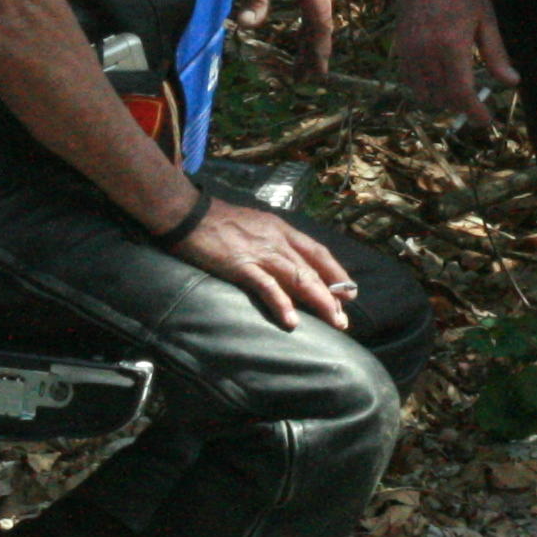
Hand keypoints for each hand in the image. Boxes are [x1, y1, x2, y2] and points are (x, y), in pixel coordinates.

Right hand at [167, 195, 354, 330]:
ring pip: (298, 277)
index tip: (349, 292)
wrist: (187, 213)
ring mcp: (260, 252)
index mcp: (281, 229)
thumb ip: (273, 242)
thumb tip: (287, 264)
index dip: (336, 272)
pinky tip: (291, 321)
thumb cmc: (218, 221)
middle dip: (332, 295)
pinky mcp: (241, 265)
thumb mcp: (255, 225)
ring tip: (333, 322)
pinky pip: (266, 286)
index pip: (317, 252)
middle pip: (312, 269)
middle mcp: (277, 239)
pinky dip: (281, 303)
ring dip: (319, 301)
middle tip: (343, 320)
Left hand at [233, 0, 334, 76]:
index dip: (318, 50)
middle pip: (321, 22)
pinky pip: (312, 2)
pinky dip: (307, 21)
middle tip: (306, 78)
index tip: (317, 73)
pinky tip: (299, 33)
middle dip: (313, 50)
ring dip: (309, 38)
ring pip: (317, 13)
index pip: (320, 23)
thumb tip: (246, 26)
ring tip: (302, 63)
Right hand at [391, 0, 518, 129]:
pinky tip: (437, 81)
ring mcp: (410, 50)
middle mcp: (427, 52)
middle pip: (442, 97)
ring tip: (457, 93)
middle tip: (477, 105)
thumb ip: (496, 55)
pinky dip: (423, 87)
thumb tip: (511, 83)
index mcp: (451, 46)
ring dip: (441, 99)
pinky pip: (409, 79)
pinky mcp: (400, 46)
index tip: (486, 121)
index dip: (474, 113)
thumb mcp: (487, 19)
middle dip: (461, 107)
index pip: (461, 93)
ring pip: (423, 93)